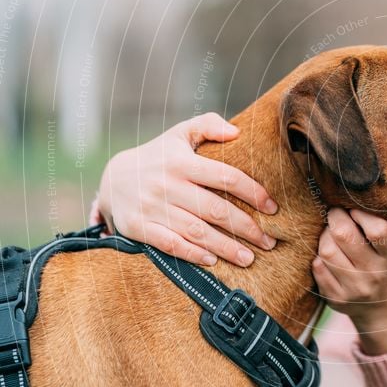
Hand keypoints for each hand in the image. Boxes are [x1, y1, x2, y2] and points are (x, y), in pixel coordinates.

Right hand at [96, 112, 276, 266]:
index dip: (253, 193)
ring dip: (226, 247)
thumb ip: (207, 125)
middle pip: (215, 209)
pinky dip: (192, 254)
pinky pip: (170, 244)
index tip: (273, 209)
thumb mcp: (180, 134)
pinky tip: (213, 261)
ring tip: (249, 258)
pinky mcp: (138, 227)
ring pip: (196, 231)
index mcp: (181, 161)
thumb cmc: (160, 156)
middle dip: (246, 228)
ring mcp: (152, 207)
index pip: (225, 177)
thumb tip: (236, 132)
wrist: (112, 178)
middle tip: (269, 241)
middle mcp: (167, 184)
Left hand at [311, 208, 386, 354]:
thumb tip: (382, 191)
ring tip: (332, 230)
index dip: (362, 213)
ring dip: (325, 234)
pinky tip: (330, 252)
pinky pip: (317, 267)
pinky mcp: (336, 299)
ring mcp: (355, 289)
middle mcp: (375, 275)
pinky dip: (319, 255)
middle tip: (337, 211)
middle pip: (345, 236)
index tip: (356, 208)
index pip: (378, 230)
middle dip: (336, 216)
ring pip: (326, 251)